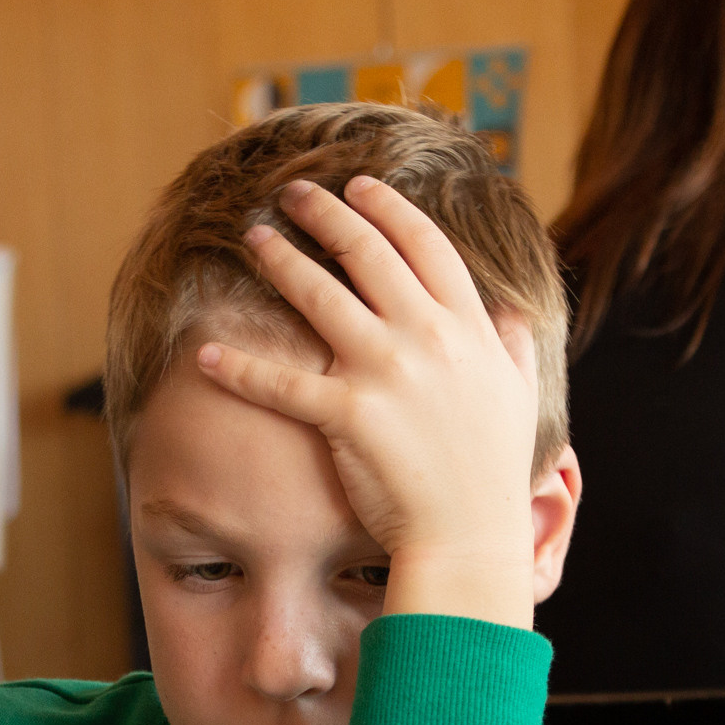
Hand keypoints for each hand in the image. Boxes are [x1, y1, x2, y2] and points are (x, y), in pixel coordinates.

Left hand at [195, 176, 538, 627]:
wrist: (469, 537)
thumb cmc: (492, 474)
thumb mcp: (519, 397)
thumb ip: (512, 346)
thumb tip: (513, 314)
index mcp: (468, 328)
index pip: (424, 245)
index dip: (388, 208)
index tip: (360, 187)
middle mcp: (426, 337)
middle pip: (367, 252)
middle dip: (325, 213)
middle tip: (292, 194)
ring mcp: (385, 372)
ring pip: (318, 295)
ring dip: (279, 258)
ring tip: (253, 236)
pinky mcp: (346, 415)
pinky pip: (280, 382)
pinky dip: (238, 366)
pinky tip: (205, 352)